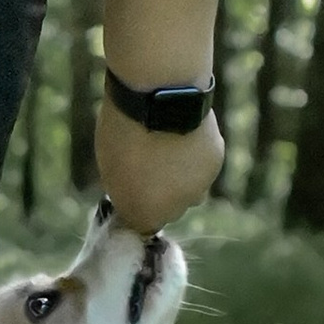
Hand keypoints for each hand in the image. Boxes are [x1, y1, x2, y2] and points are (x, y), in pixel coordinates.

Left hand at [94, 102, 224, 232]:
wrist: (160, 97)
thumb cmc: (123, 130)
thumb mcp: (108, 164)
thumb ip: (123, 187)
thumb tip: (133, 191)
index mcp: (144, 213)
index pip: (142, 226)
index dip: (136, 207)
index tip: (130, 187)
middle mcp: (176, 209)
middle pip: (169, 211)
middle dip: (160, 195)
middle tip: (149, 164)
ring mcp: (199, 187)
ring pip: (191, 191)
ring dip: (181, 178)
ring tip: (168, 146)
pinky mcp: (215, 164)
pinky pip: (203, 168)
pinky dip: (195, 157)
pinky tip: (184, 134)